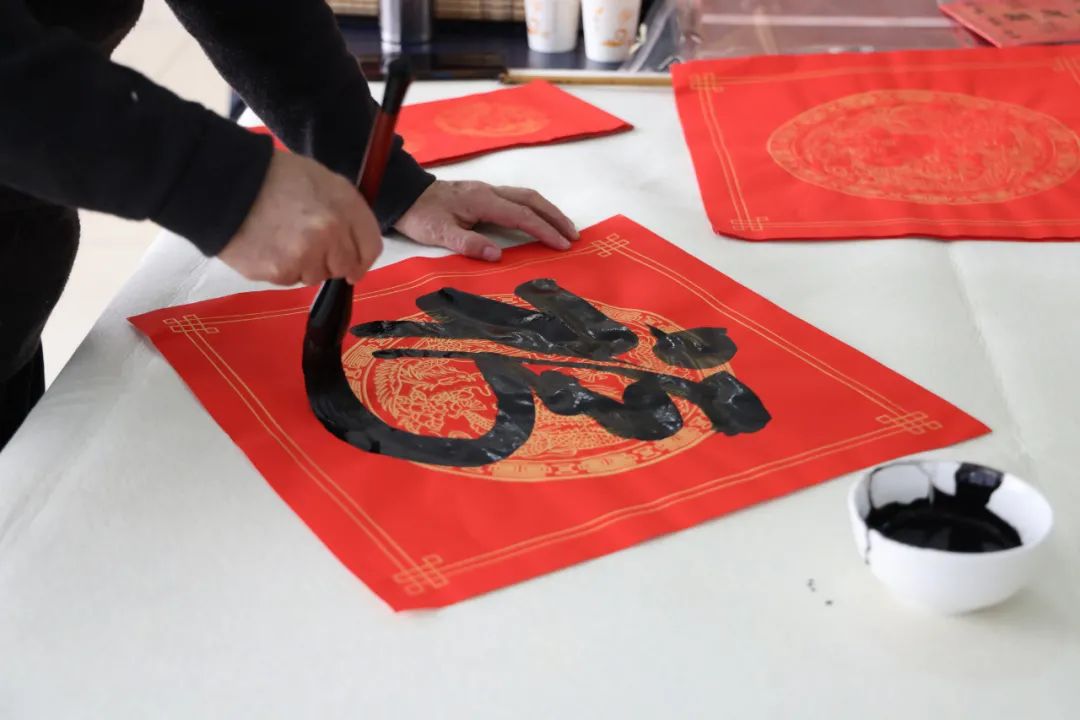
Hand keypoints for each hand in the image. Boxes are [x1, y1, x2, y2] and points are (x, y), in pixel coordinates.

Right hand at [219, 150, 381, 285]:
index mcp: (344, 205)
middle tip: (308, 246)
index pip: (370, 247)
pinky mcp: (280, 272)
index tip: (354, 265)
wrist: (225, 183)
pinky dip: (281, 268)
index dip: (362, 259)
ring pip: (316, 276)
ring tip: (282, 239)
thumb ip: (344, 211)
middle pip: (344, 267)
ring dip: (305, 266)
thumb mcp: (321, 180)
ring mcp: (305, 255)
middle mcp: (330, 233)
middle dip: (331, 261)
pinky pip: (290, 280)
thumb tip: (354, 246)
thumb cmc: (274, 176)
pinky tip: (267, 246)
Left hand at [394, 180, 577, 261]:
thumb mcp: (439, 233)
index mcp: (483, 201)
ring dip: (549, 211)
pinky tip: (539, 219)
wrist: (404, 194)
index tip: (563, 245)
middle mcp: (490, 191)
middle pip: (532, 200)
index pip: (522, 216)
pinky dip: (535, 208)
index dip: (545, 230)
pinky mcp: (484, 194)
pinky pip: (518, 198)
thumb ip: (468, 243)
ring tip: (565, 228)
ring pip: (527, 196)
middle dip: (556, 217)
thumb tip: (496, 254)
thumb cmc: (421, 215)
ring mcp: (488, 190)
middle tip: (574, 236)